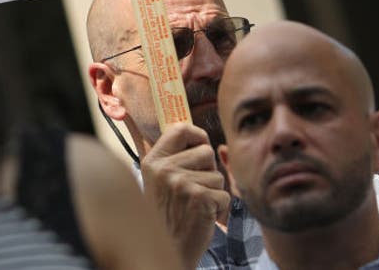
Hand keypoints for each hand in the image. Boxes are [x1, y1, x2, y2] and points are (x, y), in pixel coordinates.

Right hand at [140, 122, 230, 266]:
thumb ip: (173, 158)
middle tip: (195, 190)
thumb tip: (197, 134)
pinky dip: (220, 209)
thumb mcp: (159, 181)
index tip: (201, 145)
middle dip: (209, 170)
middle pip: (206, 152)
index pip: (180, 129)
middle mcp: (165, 169)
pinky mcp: (200, 198)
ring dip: (214, 193)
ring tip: (196, 206)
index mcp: (153, 161)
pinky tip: (204, 217)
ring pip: (218, 176)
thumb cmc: (167, 215)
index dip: (197, 134)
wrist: (168, 249)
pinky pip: (225, 195)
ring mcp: (182, 183)